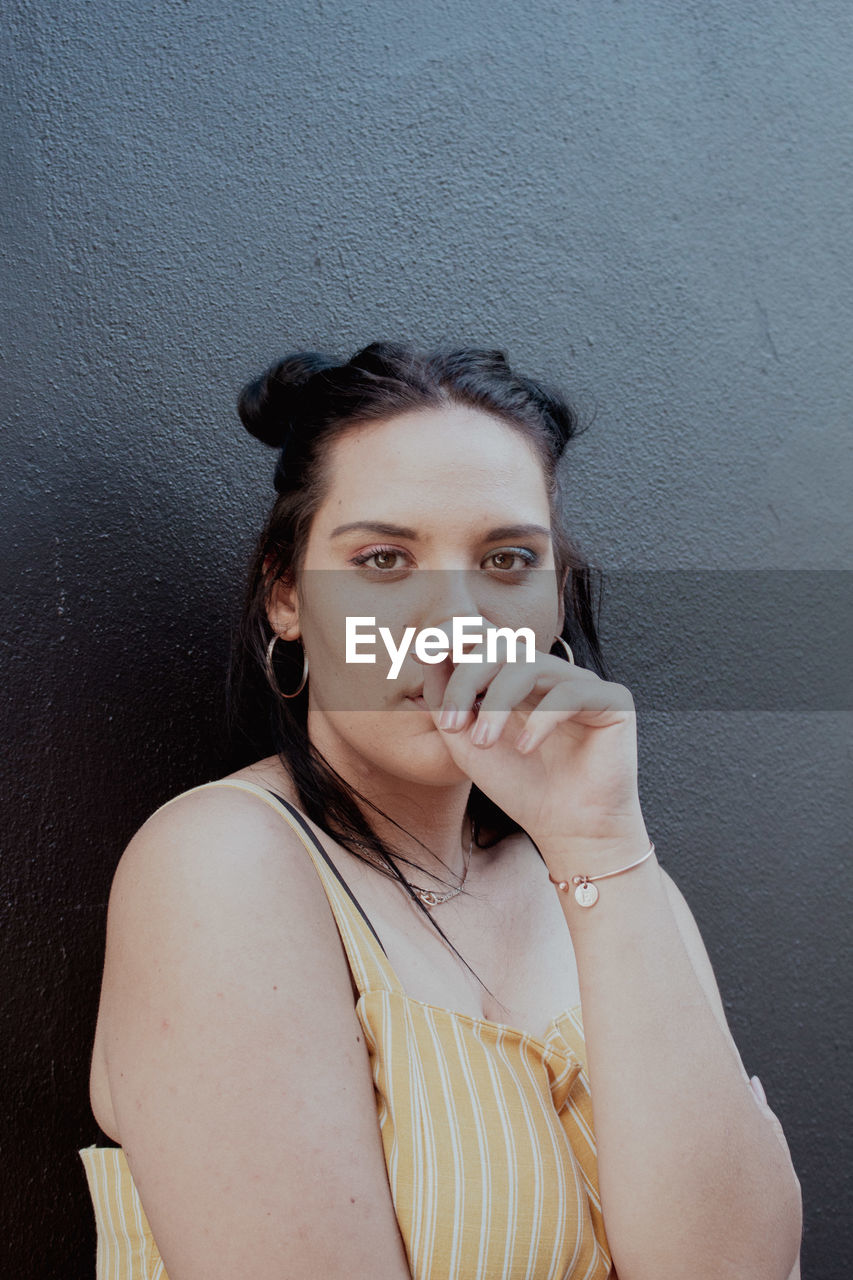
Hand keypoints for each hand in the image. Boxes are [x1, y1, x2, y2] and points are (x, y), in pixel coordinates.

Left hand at [420, 633, 649, 865]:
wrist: (565, 829)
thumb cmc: (518, 786)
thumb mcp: (465, 742)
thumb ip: (446, 700)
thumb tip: (427, 651)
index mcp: (513, 678)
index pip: (484, 636)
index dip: (452, 635)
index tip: (420, 653)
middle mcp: (547, 674)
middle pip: (501, 646)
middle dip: (467, 679)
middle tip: (452, 724)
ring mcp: (579, 683)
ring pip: (530, 664)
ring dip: (497, 703)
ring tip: (483, 744)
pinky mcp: (612, 701)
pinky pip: (571, 692)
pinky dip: (541, 719)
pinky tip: (526, 749)